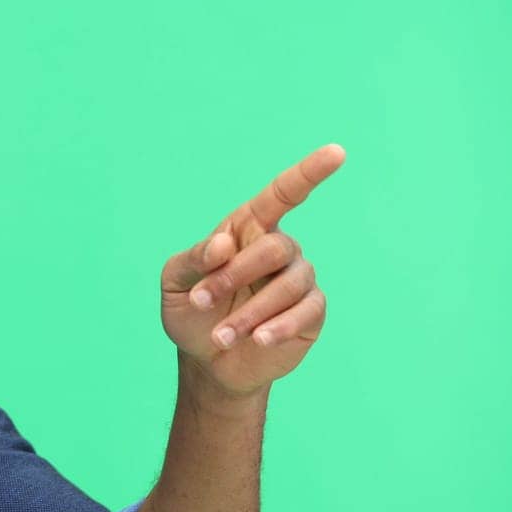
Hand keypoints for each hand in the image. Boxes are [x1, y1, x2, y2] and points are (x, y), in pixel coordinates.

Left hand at [160, 144, 344, 398]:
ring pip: (289, 285)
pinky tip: (258, 340)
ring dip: (250, 312)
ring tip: (220, 336)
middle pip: (274, 248)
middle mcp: (279, 249)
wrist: (206, 359)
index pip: (283, 194)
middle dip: (236, 275)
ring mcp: (299, 280)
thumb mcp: (175, 282)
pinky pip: (305, 313)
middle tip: (202, 300)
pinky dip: (278, 327)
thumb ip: (194, 259)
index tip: (336, 152)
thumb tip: (224, 243)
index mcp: (247, 229)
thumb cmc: (191, 310)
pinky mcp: (310, 313)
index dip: (309, 173)